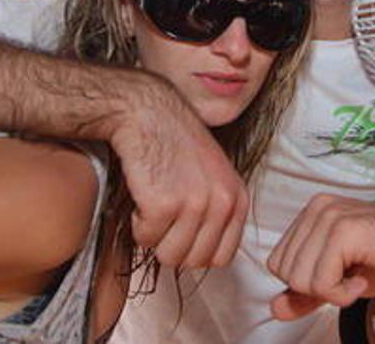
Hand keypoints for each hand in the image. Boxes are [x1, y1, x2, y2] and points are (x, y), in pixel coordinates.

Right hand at [106, 76, 247, 267]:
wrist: (149, 113)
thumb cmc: (176, 145)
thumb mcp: (215, 177)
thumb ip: (218, 213)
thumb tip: (205, 257)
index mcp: (238, 199)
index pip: (222, 257)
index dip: (196, 251)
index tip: (182, 233)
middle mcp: (223, 203)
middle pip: (194, 261)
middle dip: (171, 244)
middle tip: (163, 215)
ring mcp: (196, 204)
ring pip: (169, 256)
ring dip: (153, 235)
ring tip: (154, 203)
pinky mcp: (165, 204)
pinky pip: (145, 238)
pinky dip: (137, 222)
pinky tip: (143, 193)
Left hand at [267, 194, 374, 319]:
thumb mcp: (342, 281)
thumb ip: (307, 293)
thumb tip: (275, 309)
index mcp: (312, 214)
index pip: (278, 263)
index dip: (308, 283)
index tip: (342, 275)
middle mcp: (316, 209)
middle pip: (285, 272)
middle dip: (319, 289)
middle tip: (353, 278)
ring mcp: (329, 216)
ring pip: (299, 280)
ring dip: (333, 293)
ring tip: (360, 277)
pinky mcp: (343, 230)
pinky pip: (321, 283)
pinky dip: (343, 294)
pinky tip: (365, 278)